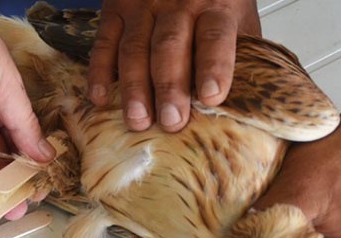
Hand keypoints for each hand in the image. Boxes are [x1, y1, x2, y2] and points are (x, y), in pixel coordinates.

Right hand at [88, 0, 259, 131]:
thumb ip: (239, 52)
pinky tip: (101, 98)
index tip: (212, 97)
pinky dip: (99, 71)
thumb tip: (240, 104)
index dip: (213, 67)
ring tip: (138, 120)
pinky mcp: (115, 9)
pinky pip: (104, 42)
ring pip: (134, 49)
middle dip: (169, 87)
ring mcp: (142, 6)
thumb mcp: (237, 17)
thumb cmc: (212, 0)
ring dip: (134, 88)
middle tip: (171, 121)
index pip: (214, 37)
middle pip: (170, 47)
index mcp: (215, 6)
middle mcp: (177, 4)